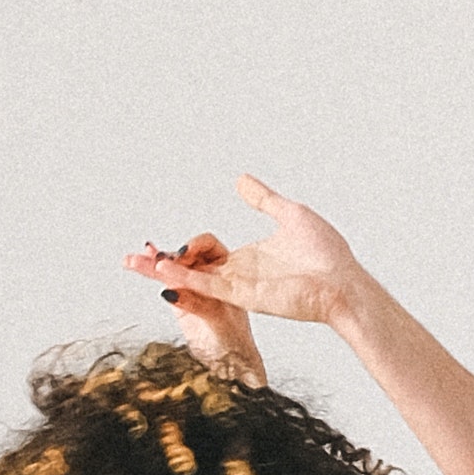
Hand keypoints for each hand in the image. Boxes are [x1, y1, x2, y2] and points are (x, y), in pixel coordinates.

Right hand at [125, 170, 363, 353]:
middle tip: (129, 260)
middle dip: (158, 267)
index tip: (160, 246)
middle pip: (190, 269)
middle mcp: (239, 273)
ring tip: (135, 265)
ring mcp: (241, 285)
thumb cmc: (326, 254)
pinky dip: (187, 278)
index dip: (181, 251)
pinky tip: (164, 270)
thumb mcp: (289, 214)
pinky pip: (210, 286)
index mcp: (247, 259)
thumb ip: (261, 199)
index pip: (203, 256)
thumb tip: (240, 179)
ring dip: (163, 272)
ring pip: (193, 279)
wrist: (344, 282)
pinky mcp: (247, 295)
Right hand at [132, 234, 265, 380]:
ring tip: (131, 261)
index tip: (182, 255)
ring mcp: (191, 283)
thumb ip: (195, 303)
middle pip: (183, 255)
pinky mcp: (179, 296)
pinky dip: (150, 272)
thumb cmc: (234, 338)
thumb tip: (170, 292)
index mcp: (227, 268)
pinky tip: (138, 262)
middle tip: (153, 259)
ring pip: (168, 268)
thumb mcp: (218, 318)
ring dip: (149, 263)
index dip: (194, 246)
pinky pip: (163, 280)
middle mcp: (208, 272)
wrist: (228, 359)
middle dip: (166, 256)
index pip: (208, 246)